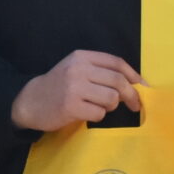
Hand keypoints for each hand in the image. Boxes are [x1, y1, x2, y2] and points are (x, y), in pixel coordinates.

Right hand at [11, 50, 142, 131]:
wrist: (30, 101)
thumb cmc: (59, 86)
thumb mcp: (76, 69)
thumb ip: (100, 71)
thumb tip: (135, 84)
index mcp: (82, 57)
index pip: (116, 62)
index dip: (134, 75)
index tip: (143, 86)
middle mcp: (78, 69)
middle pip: (117, 81)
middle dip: (131, 95)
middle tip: (135, 105)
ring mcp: (74, 88)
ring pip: (111, 98)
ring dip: (110, 106)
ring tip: (98, 106)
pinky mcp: (71, 106)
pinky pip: (99, 113)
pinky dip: (98, 116)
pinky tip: (86, 113)